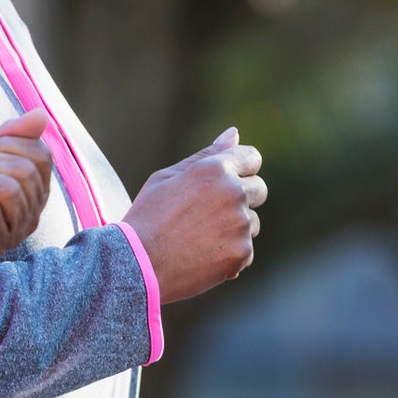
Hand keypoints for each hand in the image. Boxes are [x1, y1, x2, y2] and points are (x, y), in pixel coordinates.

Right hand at [120, 128, 264, 302]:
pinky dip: (229, 254)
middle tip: (207, 213)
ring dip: (235, 227)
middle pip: (259, 189)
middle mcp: (233, 192)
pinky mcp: (241, 253)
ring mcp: (240, 224)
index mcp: (214, 169)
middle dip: (241, 198)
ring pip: (252, 222)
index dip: (240, 168)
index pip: (252, 157)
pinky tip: (202, 256)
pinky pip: (247, 250)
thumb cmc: (148, 216)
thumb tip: (234, 133)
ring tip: (199, 237)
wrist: (138, 263)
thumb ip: (206, 155)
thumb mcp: (167, 177)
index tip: (226, 181)